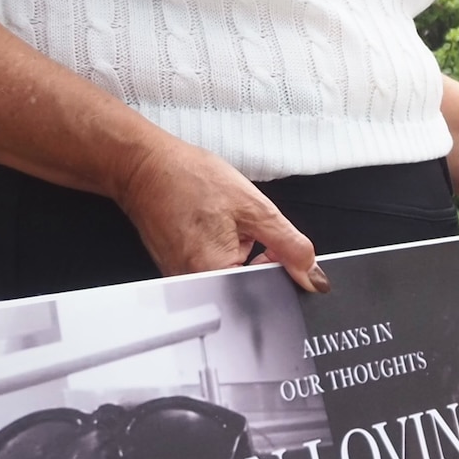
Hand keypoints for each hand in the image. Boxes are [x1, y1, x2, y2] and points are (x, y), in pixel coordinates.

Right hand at [114, 136, 325, 291]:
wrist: (145, 167)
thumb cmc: (189, 180)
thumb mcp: (255, 208)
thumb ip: (290, 245)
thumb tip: (314, 277)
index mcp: (216, 273)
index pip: (268, 291)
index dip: (281, 268)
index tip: (274, 244)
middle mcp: (195, 285)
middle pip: (249, 287)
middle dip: (259, 259)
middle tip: (241, 226)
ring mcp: (183, 281)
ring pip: (232, 277)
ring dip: (240, 253)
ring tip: (220, 223)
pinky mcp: (178, 272)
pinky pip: (213, 269)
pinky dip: (222, 250)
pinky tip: (211, 228)